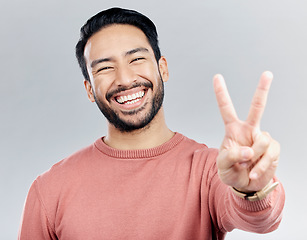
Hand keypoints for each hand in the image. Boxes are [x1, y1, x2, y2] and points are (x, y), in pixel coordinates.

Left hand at [213, 71, 279, 191]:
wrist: (246, 185)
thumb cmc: (231, 172)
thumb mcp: (223, 166)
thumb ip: (230, 156)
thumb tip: (248, 150)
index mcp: (233, 130)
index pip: (226, 109)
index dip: (221, 93)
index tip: (217, 76)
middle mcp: (248, 130)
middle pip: (257, 107)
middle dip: (262, 90)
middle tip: (268, 73)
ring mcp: (262, 138)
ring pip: (263, 140)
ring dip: (254, 158)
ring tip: (247, 166)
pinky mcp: (273, 149)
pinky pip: (270, 154)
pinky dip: (262, 166)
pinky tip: (255, 172)